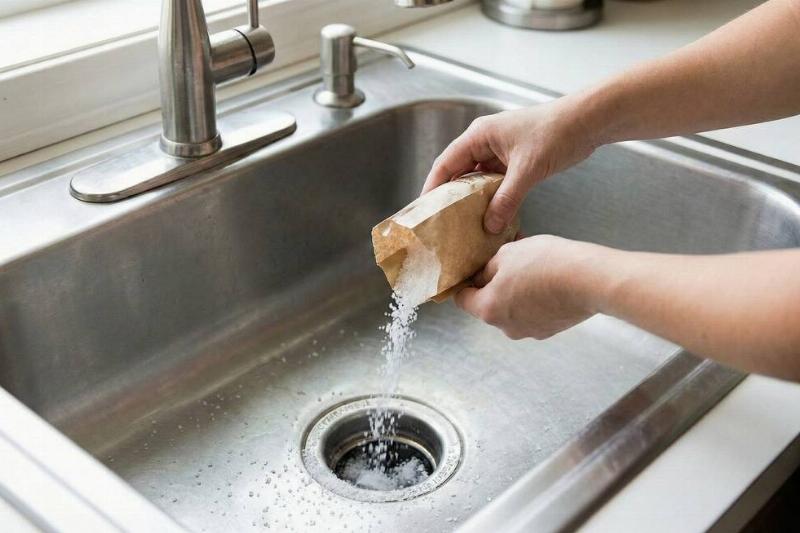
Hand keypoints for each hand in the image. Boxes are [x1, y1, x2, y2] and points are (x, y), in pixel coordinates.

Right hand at [422, 98, 597, 233]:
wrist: (588, 122)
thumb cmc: (556, 132)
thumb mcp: (527, 171)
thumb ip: (506, 200)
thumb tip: (490, 225)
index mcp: (479, 135)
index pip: (445, 164)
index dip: (432, 187)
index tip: (424, 210)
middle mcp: (485, 141)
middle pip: (458, 173)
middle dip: (451, 197)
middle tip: (442, 222)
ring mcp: (500, 151)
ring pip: (477, 180)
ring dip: (473, 200)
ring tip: (465, 224)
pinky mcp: (515, 160)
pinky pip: (495, 182)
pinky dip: (492, 198)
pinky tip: (491, 215)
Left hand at [454, 235, 609, 339]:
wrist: (589, 280)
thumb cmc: (545, 263)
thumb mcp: (507, 253)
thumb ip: (487, 267)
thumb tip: (483, 274)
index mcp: (488, 309)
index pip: (463, 299)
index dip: (466, 282)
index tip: (473, 269)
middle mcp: (505, 327)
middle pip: (489, 304)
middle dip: (495, 284)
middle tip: (508, 262)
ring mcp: (529, 331)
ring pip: (513, 309)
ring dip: (517, 291)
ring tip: (533, 269)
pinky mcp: (551, 330)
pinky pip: (534, 312)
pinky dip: (536, 299)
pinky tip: (548, 281)